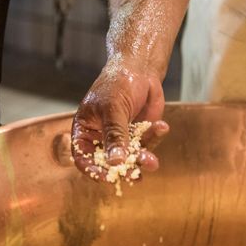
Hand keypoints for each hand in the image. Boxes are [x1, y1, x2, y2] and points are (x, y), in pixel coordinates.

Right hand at [71, 57, 169, 180]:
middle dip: (124, 168)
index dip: (94, 169)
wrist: (140, 68)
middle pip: (109, 161)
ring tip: (152, 161)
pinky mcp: (140, 134)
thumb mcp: (113, 109)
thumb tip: (115, 162)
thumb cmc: (117, 83)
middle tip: (136, 175)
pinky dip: (155, 137)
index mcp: (85, 130)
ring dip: (142, 158)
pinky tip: (161, 126)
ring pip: (130, 156)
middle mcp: (101, 136)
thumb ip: (114, 135)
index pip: (83, 157)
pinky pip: (147, 144)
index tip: (108, 177)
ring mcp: (121, 137)